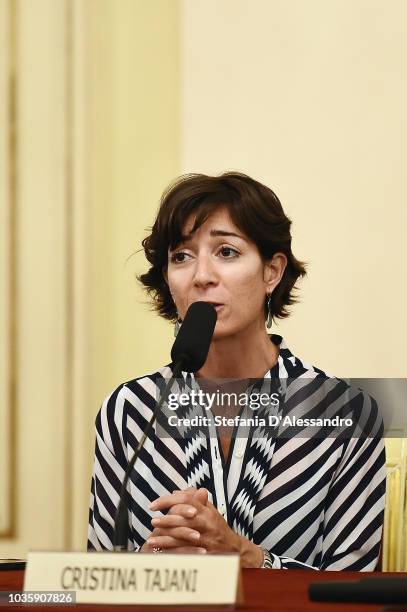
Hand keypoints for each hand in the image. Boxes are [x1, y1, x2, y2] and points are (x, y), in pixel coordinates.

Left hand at [145, 487, 263, 566]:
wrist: (234, 548)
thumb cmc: (218, 527)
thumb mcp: (209, 509)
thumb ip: (194, 499)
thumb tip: (176, 491)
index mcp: (205, 509)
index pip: (185, 499)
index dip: (168, 500)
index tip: (154, 505)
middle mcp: (205, 522)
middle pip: (182, 517)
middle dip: (166, 520)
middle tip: (153, 521)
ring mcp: (204, 538)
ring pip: (181, 536)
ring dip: (164, 538)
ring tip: (151, 539)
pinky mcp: (203, 552)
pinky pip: (183, 551)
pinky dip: (170, 551)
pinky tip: (159, 551)